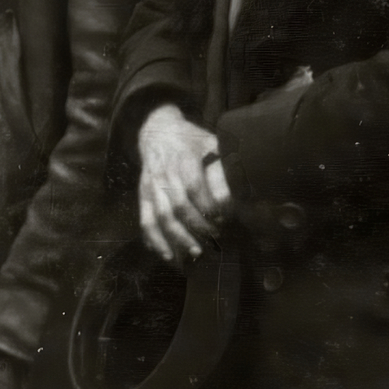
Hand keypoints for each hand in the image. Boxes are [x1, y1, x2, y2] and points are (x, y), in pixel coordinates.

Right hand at [137, 104, 230, 263]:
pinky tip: (168, 256)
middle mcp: (165, 173)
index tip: (225, 217)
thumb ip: (224, 168)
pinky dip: (155, 241)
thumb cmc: (192, 142)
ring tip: (197, 252)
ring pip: (162, 217)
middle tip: (217, 236)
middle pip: (179, 206)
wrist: (158, 132)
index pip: (194, 186)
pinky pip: (146, 221)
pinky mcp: (143, 196)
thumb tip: (245, 193)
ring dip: (179, 238)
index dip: (209, 206)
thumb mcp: (212, 144)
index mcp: (184, 158)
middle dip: (199, 226)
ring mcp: (152, 186)